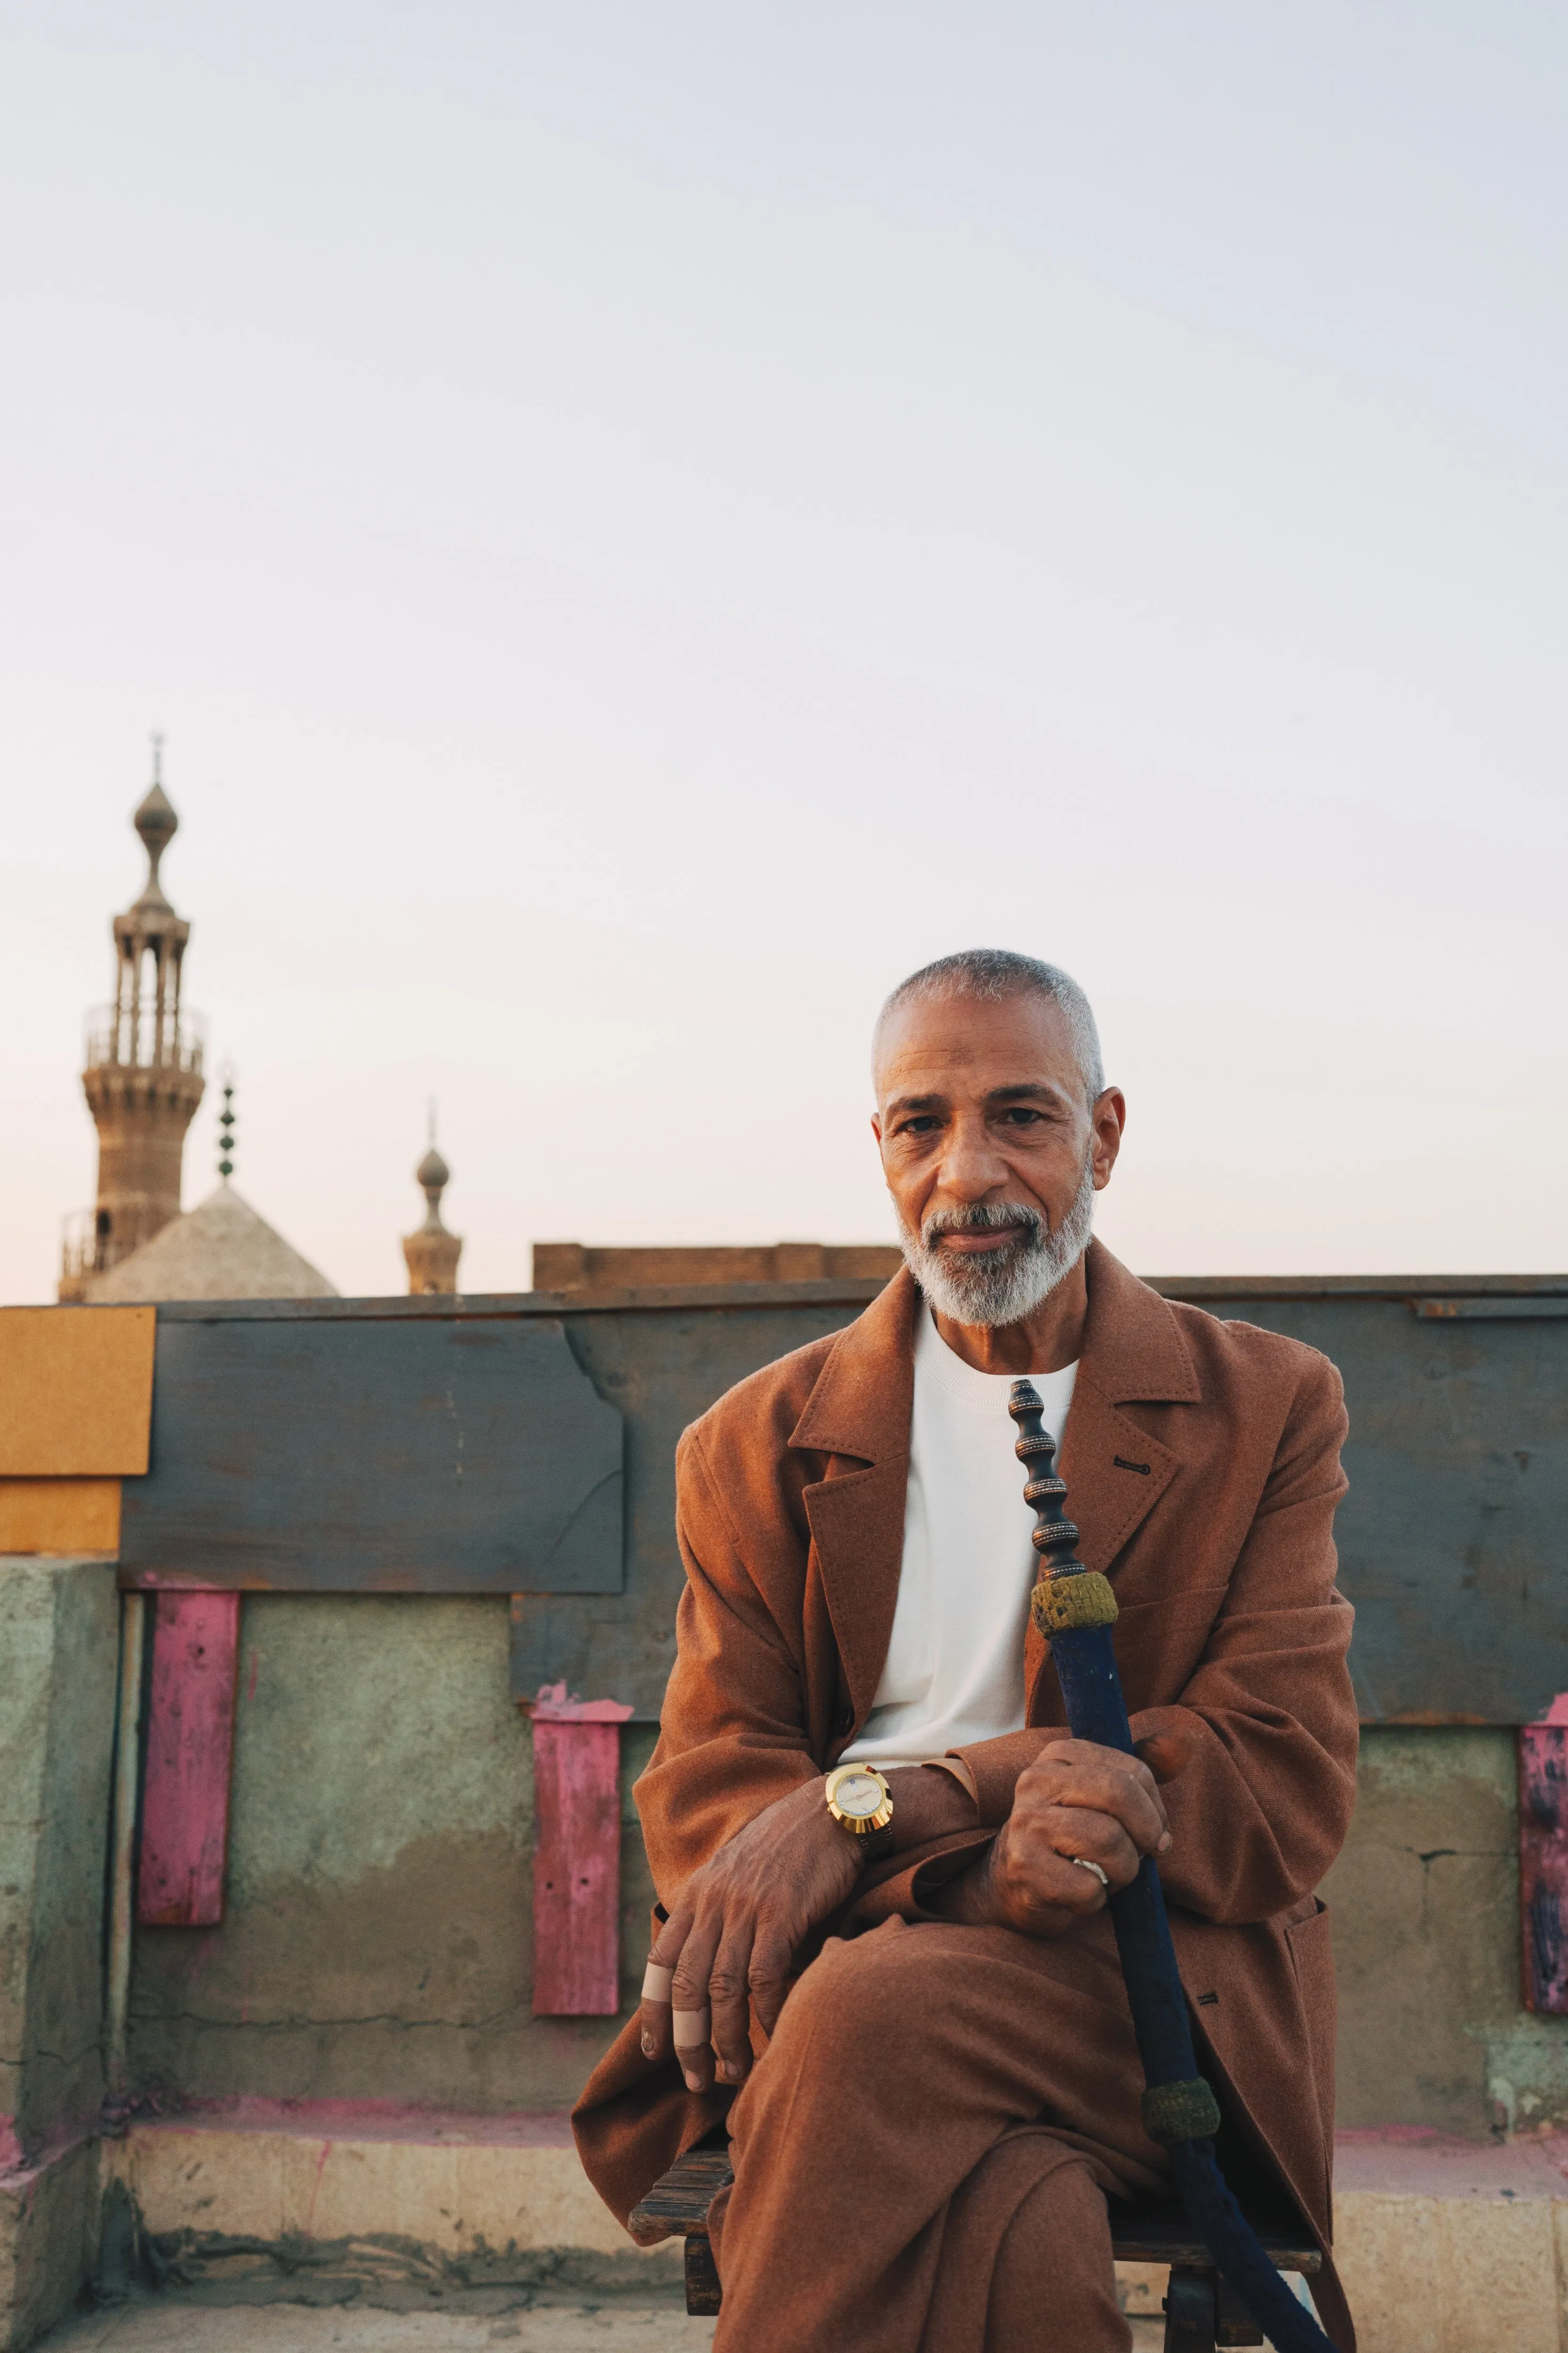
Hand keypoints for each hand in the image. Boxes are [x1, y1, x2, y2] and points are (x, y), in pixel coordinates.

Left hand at [638, 1779, 862, 2094]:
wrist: (829, 1811)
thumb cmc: (788, 1848)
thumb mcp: (737, 1872)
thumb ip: (718, 1911)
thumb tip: (707, 1963)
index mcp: (698, 1895)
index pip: (660, 1963)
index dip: (653, 2013)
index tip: (654, 2052)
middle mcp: (714, 1903)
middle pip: (686, 1987)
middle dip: (687, 2042)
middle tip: (697, 2081)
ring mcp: (746, 1908)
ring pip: (722, 1989)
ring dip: (726, 2040)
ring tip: (734, 2073)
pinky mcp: (781, 1913)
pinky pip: (764, 1976)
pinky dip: (765, 2012)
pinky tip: (773, 2033)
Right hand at [937, 1736, 1178, 1935]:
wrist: (1014, 1882)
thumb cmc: (1071, 1837)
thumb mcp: (1102, 1798)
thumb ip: (1142, 1773)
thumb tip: (1185, 1744)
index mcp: (1060, 1754)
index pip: (1134, 1772)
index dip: (1155, 1810)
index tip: (1150, 1831)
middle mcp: (1036, 1780)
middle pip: (1120, 1796)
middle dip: (1144, 1835)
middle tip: (1142, 1855)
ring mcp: (1026, 1822)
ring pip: (1109, 1843)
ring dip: (1123, 1872)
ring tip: (1107, 1874)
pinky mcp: (1023, 1867)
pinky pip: (1088, 1888)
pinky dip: (1096, 1900)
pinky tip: (1079, 1893)